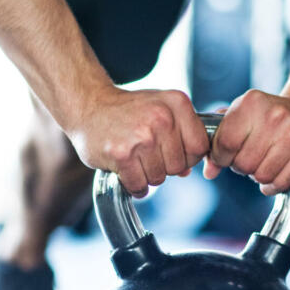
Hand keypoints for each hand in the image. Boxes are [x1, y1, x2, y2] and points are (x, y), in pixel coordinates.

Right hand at [67, 87, 209, 197]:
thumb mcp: (161, 108)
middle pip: (179, 166)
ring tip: (134, 159)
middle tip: (147, 155)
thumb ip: (182, 134)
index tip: (172, 152)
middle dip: (165, 167)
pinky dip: (134, 185)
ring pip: (159, 178)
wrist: (89, 106)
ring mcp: (141, 137)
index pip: (199, 147)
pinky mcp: (121, 155)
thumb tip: (188, 170)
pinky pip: (139, 185)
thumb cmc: (128, 110)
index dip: (187, 156)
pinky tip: (126, 171)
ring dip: (147, 175)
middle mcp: (162, 118)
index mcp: (177, 103)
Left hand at [203, 90, 289, 194]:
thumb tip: (210, 172)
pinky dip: (275, 185)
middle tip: (252, 157)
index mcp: (252, 102)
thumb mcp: (240, 118)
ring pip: (262, 176)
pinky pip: (281, 183)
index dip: (221, 157)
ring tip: (266, 161)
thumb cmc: (268, 118)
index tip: (226, 156)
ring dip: (259, 175)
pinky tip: (278, 171)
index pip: (224, 143)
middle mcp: (276, 115)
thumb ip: (217, 142)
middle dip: (242, 166)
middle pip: (243, 164)